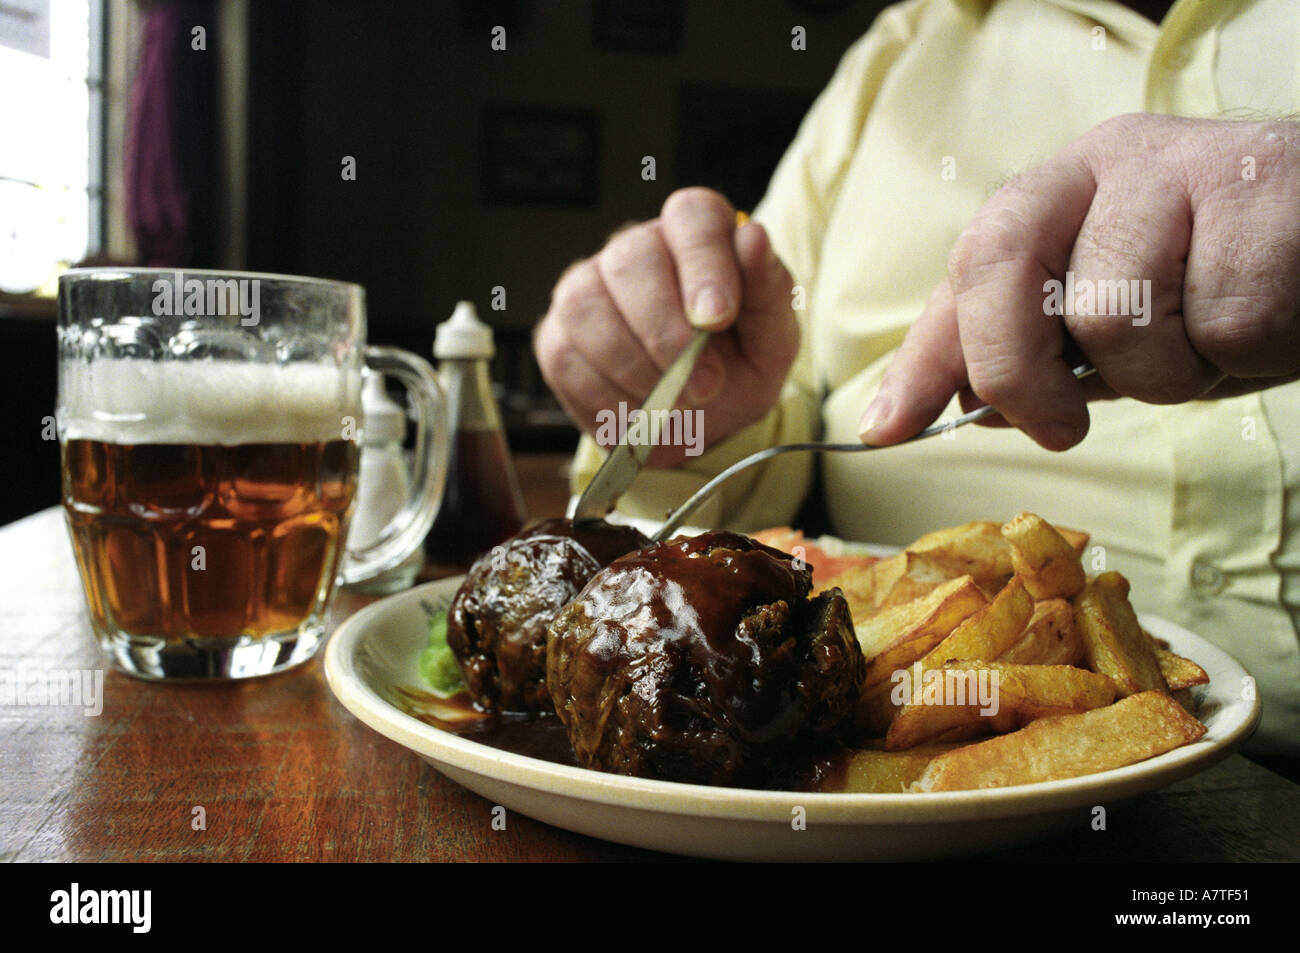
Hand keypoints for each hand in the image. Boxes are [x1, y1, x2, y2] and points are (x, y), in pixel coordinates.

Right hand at [535, 187, 798, 466]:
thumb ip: (768, 291)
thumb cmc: (741, 364)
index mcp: (696, 233)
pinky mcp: (557, 334)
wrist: (703, 417)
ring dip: (635, 369)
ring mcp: (586, 287)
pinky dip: (607, 397)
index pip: (691, 216)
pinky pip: (565, 358)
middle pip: (630, 262)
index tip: (717, 318)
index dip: (703, 263)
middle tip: (703, 386)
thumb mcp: (773, 338)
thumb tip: (752, 236)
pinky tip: (640, 413)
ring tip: (674, 404)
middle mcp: (634, 248)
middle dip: (665, 332)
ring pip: (587, 310)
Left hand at [858, 114, 1299, 450]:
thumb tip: (949, 408)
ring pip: (1115, 317)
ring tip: (1209, 344)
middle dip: (1015, 371)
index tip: (886, 428)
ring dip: (1165, 373)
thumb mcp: (1118, 320)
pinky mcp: (1260, 191)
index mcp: (1059, 193)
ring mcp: (1182, 167)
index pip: (967, 268)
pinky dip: (1243, 354)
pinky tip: (1270, 319)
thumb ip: (1039, 351)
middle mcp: (1105, 163)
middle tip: (1062, 425)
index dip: (922, 357)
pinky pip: (1222, 321)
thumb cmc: (1223, 281)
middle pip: (1001, 266)